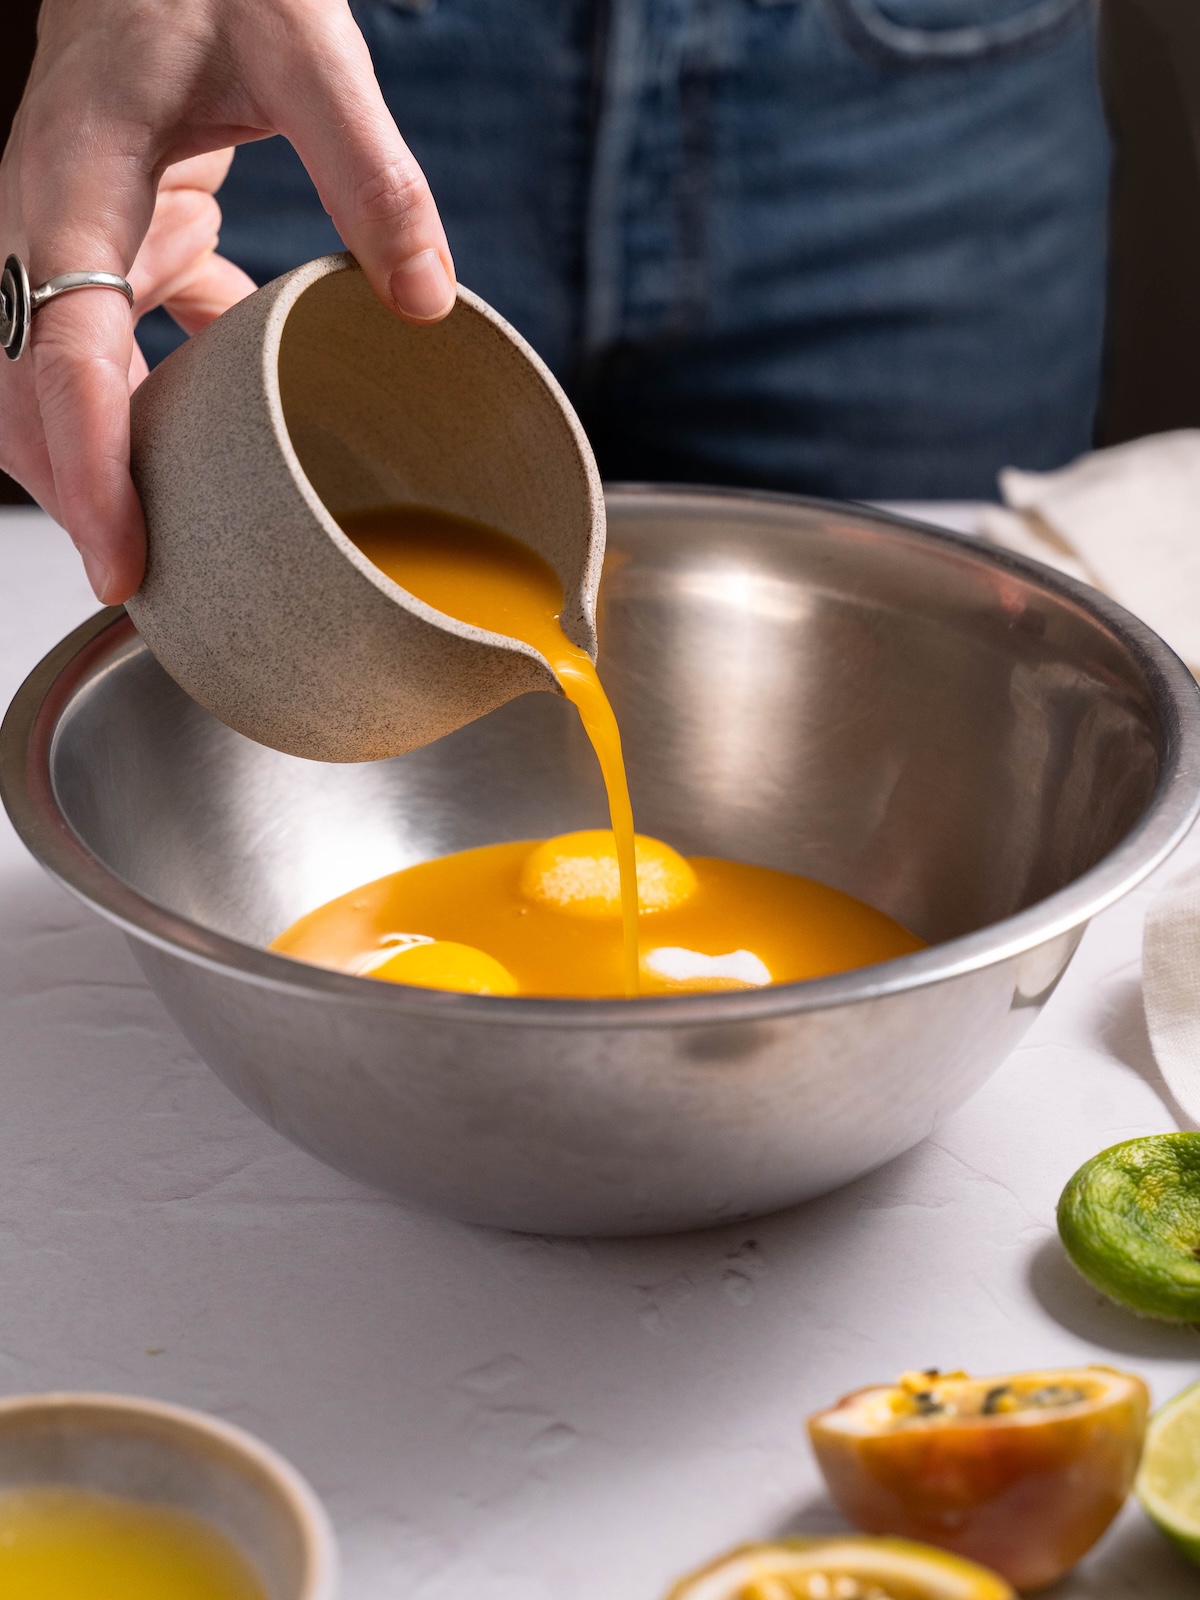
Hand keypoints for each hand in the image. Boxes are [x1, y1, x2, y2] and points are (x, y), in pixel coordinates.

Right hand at [0, 0, 455, 602]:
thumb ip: (368, 169)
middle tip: (149, 589)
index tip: (120, 556)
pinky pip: (119, 353)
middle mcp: (49, 219)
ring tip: (177, 548)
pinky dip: (160, 411)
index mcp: (77, 175)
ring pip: (55, 384)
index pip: (62, 347)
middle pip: (25, 393)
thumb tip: (426, 302)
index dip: (86, 464)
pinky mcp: (117, 244)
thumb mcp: (305, 44)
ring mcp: (74, 238)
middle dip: (74, 495)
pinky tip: (225, 447)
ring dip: (103, 465)